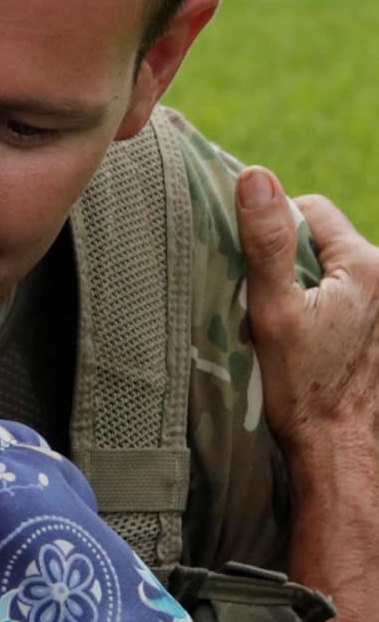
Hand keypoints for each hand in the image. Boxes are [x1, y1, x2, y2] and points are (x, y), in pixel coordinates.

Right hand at [237, 167, 378, 476]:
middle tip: (272, 307)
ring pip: (337, 271)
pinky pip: (351, 298)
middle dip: (295, 264)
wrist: (341, 444)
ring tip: (295, 331)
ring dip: (312, 289)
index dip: (275, 230)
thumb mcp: (273, 310)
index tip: (258, 271)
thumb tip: (255, 176)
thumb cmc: (303, 385)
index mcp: (364, 263)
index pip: (311, 210)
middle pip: (327, 241)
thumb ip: (267, 241)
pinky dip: (329, 310)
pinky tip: (316, 344)